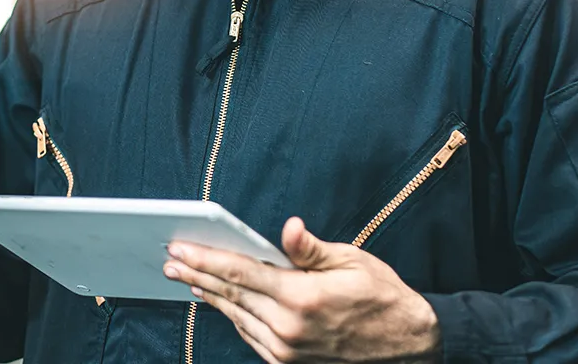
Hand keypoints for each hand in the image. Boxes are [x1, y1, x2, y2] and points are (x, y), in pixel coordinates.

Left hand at [164, 217, 439, 362]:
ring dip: (209, 295)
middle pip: (230, 295)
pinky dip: (232, 315)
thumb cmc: (381, 296)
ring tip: (186, 277)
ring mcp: (287, 350)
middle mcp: (289, 328)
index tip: (180, 248)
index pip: (240, 272)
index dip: (205, 258)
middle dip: (196, 274)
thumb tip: (290, 227)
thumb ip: (310, 248)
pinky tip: (220, 301)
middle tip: (169, 260)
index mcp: (302, 297)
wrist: (408, 346)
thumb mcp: (350, 261)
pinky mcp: (288, 363)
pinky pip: (250, 335)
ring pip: (236, 316)